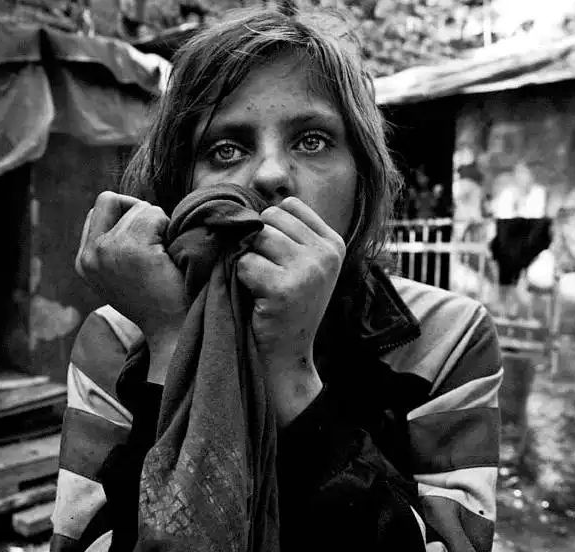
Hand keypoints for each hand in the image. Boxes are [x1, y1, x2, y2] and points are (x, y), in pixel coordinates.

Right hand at [75, 192, 188, 347]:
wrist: (174, 330)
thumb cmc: (158, 300)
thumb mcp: (122, 271)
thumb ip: (114, 243)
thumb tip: (131, 206)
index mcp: (84, 261)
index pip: (98, 209)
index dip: (126, 214)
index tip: (144, 239)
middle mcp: (89, 255)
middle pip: (109, 199)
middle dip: (138, 212)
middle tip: (156, 241)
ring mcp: (107, 251)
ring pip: (139, 207)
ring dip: (159, 225)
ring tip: (164, 257)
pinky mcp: (131, 250)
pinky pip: (154, 215)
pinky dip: (168, 229)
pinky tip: (170, 257)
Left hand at [237, 197, 345, 425]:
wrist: (286, 356)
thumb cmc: (285, 306)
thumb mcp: (301, 265)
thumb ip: (289, 233)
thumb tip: (252, 195)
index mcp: (334, 243)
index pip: (288, 206)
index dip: (269, 227)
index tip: (272, 257)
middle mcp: (327, 254)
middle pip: (270, 218)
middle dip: (256, 243)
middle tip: (262, 274)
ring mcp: (308, 270)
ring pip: (257, 238)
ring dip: (247, 260)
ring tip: (259, 285)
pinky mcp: (285, 288)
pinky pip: (245, 263)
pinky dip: (240, 278)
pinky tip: (255, 297)